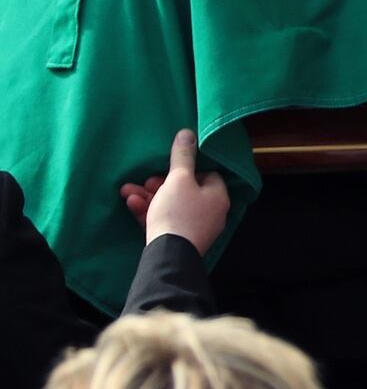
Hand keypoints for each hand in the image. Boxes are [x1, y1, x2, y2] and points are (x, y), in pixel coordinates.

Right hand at [119, 129, 229, 254]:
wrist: (168, 255)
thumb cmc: (178, 212)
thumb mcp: (178, 179)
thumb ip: (182, 156)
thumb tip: (188, 133)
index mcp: (218, 196)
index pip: (208, 174)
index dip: (188, 169)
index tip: (169, 167)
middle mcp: (211, 212)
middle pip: (185, 191)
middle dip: (159, 183)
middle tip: (146, 180)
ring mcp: (196, 228)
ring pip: (170, 205)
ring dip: (148, 196)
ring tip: (128, 190)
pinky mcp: (180, 239)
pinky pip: (164, 220)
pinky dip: (149, 211)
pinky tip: (131, 204)